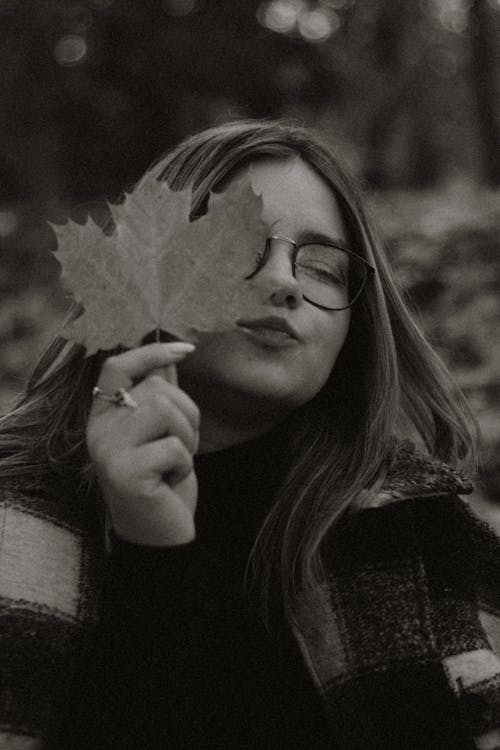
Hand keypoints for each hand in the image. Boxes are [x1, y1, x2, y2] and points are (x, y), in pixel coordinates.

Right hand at [87, 342, 199, 545]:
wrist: (160, 535)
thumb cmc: (163, 480)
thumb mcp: (163, 432)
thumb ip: (161, 395)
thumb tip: (170, 356)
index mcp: (105, 415)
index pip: (118, 367)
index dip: (150, 352)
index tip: (184, 348)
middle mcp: (99, 430)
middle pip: (156, 388)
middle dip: (186, 413)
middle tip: (182, 445)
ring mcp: (108, 451)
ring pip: (164, 410)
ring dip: (187, 436)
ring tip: (176, 461)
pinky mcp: (125, 473)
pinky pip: (172, 446)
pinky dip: (184, 463)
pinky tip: (170, 480)